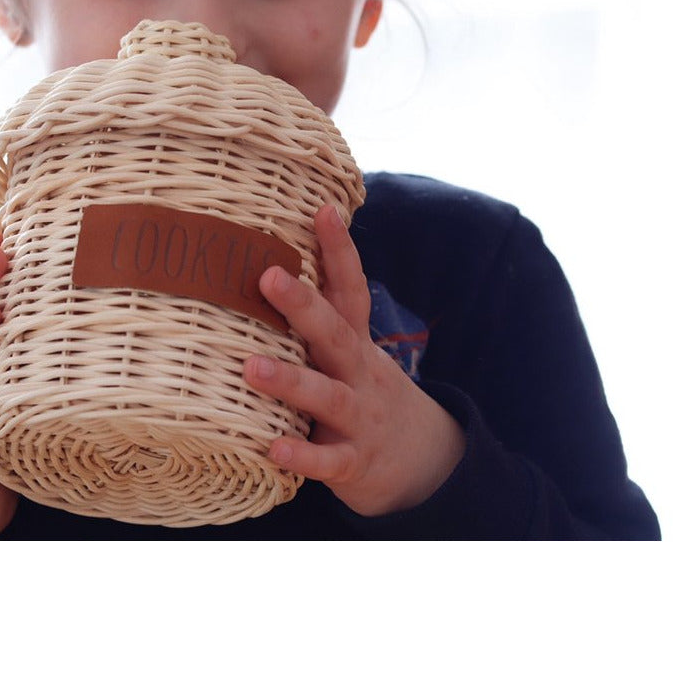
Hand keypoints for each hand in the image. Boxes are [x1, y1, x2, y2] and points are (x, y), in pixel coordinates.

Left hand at [244, 205, 464, 517]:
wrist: (423, 465)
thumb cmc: (364, 394)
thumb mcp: (351, 353)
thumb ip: (320, 319)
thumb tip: (268, 264)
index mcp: (356, 342)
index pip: (352, 289)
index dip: (340, 251)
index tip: (323, 210)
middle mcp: (360, 372)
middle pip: (335, 333)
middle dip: (304, 305)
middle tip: (269, 276)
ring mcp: (361, 417)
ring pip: (329, 395)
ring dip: (292, 381)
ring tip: (252, 368)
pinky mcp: (355, 462)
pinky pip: (329, 461)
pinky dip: (303, 456)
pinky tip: (273, 449)